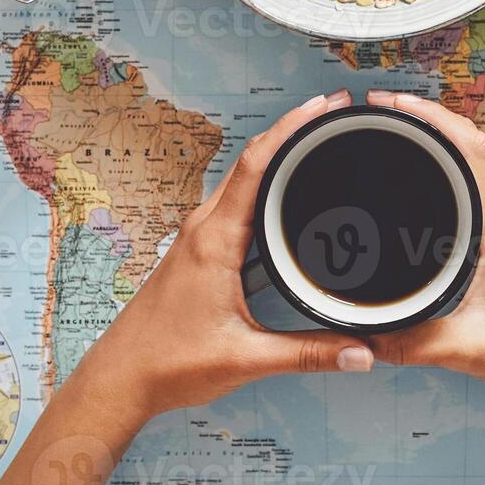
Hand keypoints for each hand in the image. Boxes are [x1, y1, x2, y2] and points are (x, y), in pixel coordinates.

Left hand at [80, 89, 374, 417]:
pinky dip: (262, 184)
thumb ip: (310, 354)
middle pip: (251, 160)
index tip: (324, 106)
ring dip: (276, 155)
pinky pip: (234, 202)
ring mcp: (198, 237)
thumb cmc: (170, 364)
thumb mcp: (248, 358)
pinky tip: (283, 194)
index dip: (292, 128)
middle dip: (292, 130)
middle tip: (332, 114)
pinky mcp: (197, 250)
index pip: (257, 165)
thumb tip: (361, 351)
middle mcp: (204, 229)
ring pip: (241, 179)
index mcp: (216, 241)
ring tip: (315, 141)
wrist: (122, 378)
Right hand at [362, 90, 484, 400]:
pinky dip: (460, 161)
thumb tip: (358, 335)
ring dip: (445, 137)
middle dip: (426, 117)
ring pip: (482, 157)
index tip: (390, 102)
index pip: (468, 144)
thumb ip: (404, 342)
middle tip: (383, 111)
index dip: (427, 114)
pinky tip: (437, 175)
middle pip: (472, 139)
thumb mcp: (460, 346)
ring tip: (402, 130)